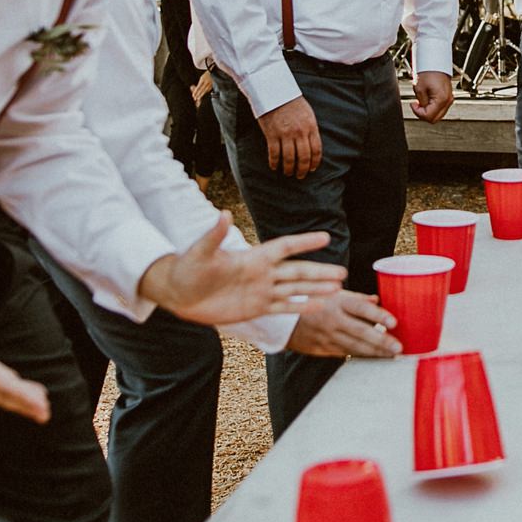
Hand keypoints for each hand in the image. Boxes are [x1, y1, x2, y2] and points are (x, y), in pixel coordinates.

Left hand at [139, 220, 344, 324]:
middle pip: (297, 271)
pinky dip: (301, 307)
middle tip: (343, 273)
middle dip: (319, 272)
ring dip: (316, 289)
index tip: (325, 236)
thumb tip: (223, 214)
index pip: (285, 247)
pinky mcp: (256, 308)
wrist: (179, 293)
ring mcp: (261, 291)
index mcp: (253, 257)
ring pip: (295, 289)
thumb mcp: (201, 251)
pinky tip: (319, 306)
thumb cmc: (188, 268)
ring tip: (338, 288)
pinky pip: (283, 308)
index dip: (304, 242)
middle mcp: (262, 273)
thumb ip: (215, 235)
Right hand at [259, 95, 321, 177]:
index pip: (316, 150)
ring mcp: (286, 134)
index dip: (315, 162)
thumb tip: (311, 144)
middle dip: (303, 170)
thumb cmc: (291, 101)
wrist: (275, 91)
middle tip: (300, 176)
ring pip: (289, 158)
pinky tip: (274, 166)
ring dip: (288, 169)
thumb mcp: (307, 113)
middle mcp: (300, 132)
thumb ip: (310, 128)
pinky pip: (274, 153)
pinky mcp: (272, 134)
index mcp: (311, 127)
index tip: (312, 169)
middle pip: (304, 157)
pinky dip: (274, 162)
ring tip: (287, 173)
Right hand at [287, 290, 401, 357]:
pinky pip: (346, 353)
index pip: (361, 308)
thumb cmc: (316, 303)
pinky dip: (362, 356)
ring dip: (375, 352)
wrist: (285, 320)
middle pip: (360, 331)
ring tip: (392, 356)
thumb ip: (357, 298)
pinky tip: (377, 358)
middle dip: (381, 341)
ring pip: (355, 346)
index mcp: (337, 301)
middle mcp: (333, 319)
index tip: (394, 322)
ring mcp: (327, 336)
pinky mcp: (323, 349)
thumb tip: (377, 300)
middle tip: (399, 347)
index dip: (378, 315)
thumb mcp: (333, 293)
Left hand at [411, 70, 454, 122]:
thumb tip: (421, 110)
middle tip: (417, 105)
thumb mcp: (419, 89)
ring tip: (422, 102)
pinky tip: (427, 101)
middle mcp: (448, 101)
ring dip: (428, 111)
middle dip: (423, 114)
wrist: (435, 63)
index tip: (413, 105)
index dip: (418, 113)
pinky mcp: (448, 97)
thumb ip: (421, 103)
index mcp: (442, 100)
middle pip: (434, 119)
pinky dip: (432, 108)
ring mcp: (449, 99)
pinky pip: (440, 109)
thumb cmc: (428, 72)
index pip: (429, 116)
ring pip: (438, 115)